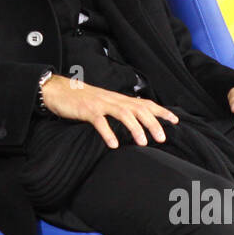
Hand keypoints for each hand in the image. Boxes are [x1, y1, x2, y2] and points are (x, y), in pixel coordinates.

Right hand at [41, 75, 178, 148]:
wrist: (58, 90)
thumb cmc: (81, 99)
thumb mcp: (104, 103)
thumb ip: (118, 110)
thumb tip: (135, 121)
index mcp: (118, 99)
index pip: (145, 103)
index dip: (161, 111)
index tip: (175, 120)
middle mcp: (113, 100)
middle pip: (138, 109)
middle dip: (153, 123)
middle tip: (162, 138)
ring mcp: (100, 104)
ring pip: (123, 114)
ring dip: (135, 128)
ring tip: (142, 142)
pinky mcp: (87, 110)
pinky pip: (100, 122)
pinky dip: (108, 133)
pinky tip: (113, 145)